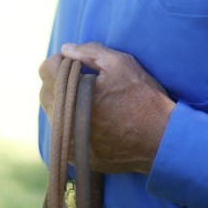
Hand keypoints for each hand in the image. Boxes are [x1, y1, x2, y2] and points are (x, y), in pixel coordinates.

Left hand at [39, 41, 174, 174]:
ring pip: (52, 115)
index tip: (76, 62)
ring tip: (89, 98)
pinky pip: (63, 135)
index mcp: (72, 95)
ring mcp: (70, 143)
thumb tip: (66, 49)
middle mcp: (65, 122)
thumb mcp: (120, 63)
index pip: (46, 70)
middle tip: (82, 78)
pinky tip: (91, 119)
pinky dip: (71, 124)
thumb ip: (89, 52)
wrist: (161, 140)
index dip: (60, 61)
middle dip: (59, 81)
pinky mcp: (79, 158)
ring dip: (64, 102)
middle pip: (45, 92)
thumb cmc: (142, 97)